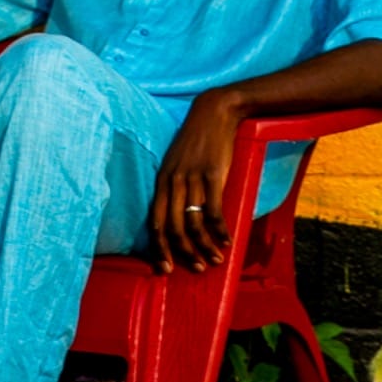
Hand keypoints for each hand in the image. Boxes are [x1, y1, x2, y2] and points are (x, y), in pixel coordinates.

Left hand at [151, 93, 239, 272]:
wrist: (213, 112)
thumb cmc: (195, 142)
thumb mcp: (176, 164)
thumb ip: (174, 189)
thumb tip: (179, 220)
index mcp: (162, 181)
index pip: (155, 222)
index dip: (159, 248)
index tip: (165, 268)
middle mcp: (174, 181)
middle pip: (174, 227)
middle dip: (183, 253)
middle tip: (195, 269)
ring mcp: (193, 178)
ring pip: (194, 223)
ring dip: (204, 246)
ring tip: (214, 259)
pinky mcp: (213, 174)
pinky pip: (214, 211)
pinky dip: (220, 230)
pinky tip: (226, 240)